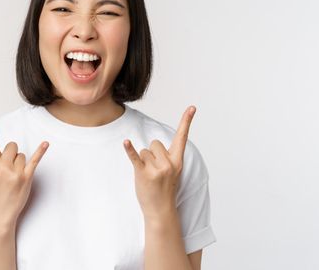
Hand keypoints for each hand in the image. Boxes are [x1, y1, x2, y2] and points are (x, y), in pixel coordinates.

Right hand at [0, 108, 48, 224]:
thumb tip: (11, 149)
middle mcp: (2, 165)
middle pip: (12, 145)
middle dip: (13, 154)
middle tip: (9, 170)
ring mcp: (14, 172)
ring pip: (22, 154)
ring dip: (21, 163)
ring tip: (15, 178)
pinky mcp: (26, 177)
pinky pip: (35, 160)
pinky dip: (41, 151)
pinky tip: (45, 143)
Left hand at [123, 105, 195, 219]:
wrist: (160, 211)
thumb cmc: (164, 190)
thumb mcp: (172, 172)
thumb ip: (165, 156)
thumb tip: (152, 144)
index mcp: (177, 161)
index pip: (182, 137)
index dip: (187, 121)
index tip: (192, 107)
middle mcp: (169, 163)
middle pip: (154, 143)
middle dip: (150, 154)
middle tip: (154, 172)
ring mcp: (157, 169)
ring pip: (143, 151)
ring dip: (142, 162)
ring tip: (148, 176)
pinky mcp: (143, 173)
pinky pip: (135, 157)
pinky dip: (129, 149)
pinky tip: (126, 142)